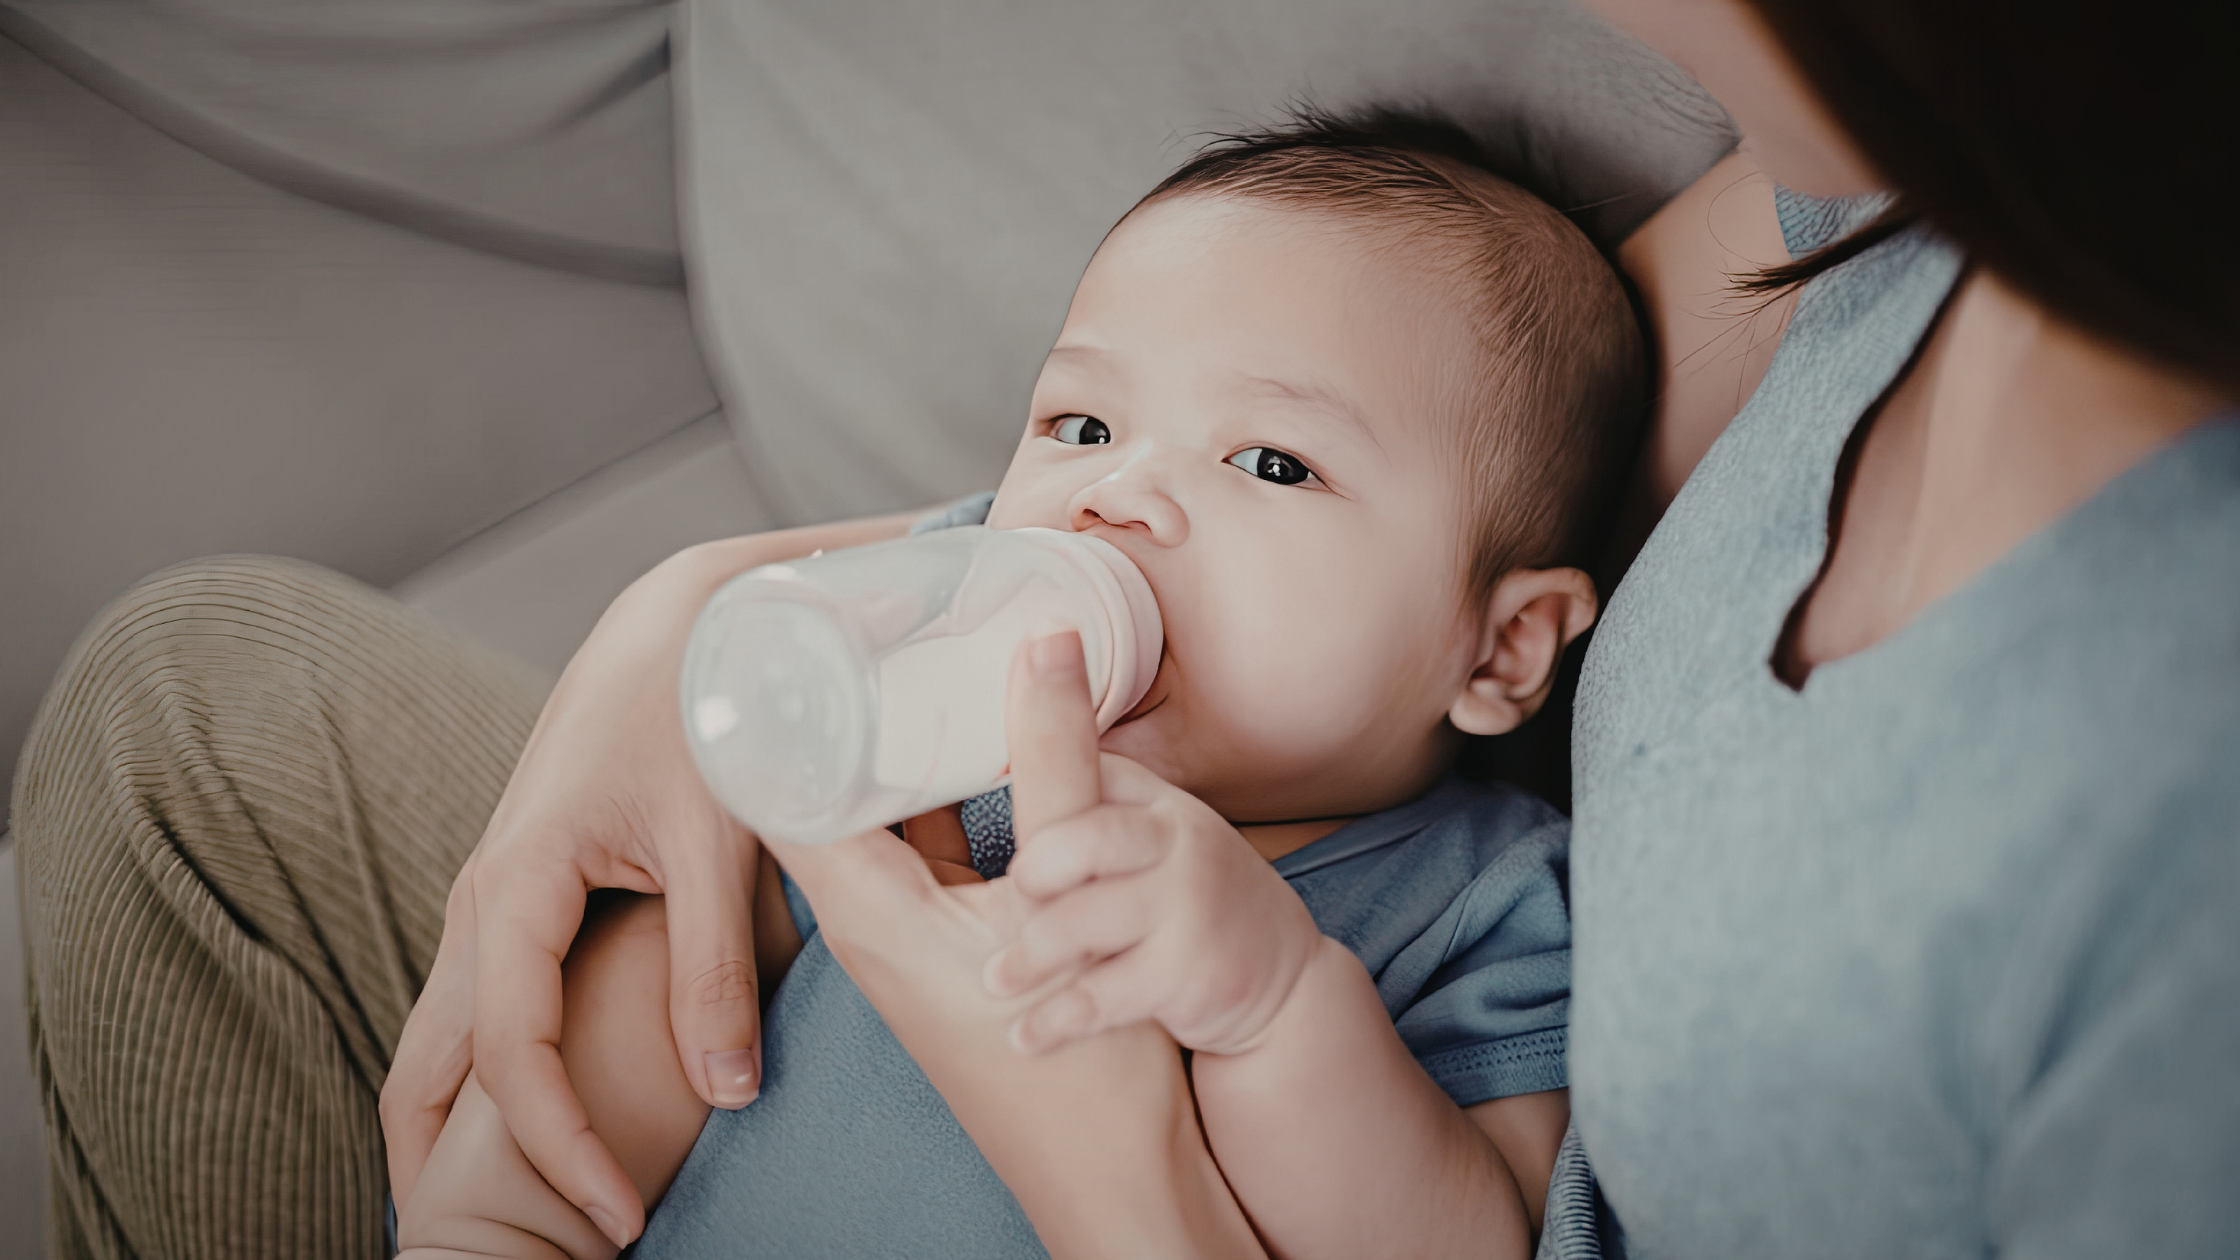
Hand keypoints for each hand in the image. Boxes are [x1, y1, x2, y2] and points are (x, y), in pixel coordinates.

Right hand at [381, 548, 774, 1247]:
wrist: (675, 622)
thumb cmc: (700, 709)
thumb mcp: (719, 838)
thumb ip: (717, 965)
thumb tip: (726, 1094)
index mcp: (518, 884)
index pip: (509, 1053)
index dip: (556, 1146)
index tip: (614, 1216)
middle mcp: (482, 902)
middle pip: (425, 1068)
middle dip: (439, 1173)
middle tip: (496, 1258)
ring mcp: (491, 901)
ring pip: (440, 1042)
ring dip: (457, 1132)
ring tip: (498, 1221)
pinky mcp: (519, 898)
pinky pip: (478, 1009)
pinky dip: (486, 1081)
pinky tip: (524, 1127)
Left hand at [765, 630, 1264, 1259]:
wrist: (1117, 1178)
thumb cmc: (1087, 1069)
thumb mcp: (1067, 892)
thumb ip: (1053, 765)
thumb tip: (1043, 642)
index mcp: (868, 912)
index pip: (781, 780)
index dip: (787, 694)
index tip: (802, 616)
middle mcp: (865, 928)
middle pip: (822, 788)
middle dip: (841, 702)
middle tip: (863, 609)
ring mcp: (898, 946)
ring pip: (873, 817)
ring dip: (890, 743)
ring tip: (909, 652)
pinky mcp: (939, 954)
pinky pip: (915, 848)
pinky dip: (930, 791)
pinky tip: (965, 742)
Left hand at [980, 643, 1324, 1058]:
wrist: (1281, 981)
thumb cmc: (1188, 898)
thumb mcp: (1150, 830)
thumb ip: (1082, 787)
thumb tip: (1000, 717)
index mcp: (1152, 804)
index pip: (1085, 758)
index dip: (1042, 732)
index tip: (1013, 683)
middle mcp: (1175, 844)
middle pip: (1087, 833)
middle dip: (1037, 862)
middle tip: (1009, 888)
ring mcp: (1184, 911)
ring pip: (1083, 921)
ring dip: (1031, 954)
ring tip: (997, 978)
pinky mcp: (1187, 977)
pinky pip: (1103, 998)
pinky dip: (1058, 1021)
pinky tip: (1025, 1037)